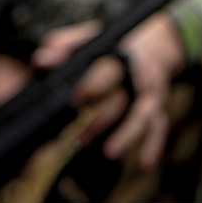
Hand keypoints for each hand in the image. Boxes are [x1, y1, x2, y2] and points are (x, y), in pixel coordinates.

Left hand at [30, 11, 185, 169]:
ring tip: (109, 153)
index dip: (92, 85)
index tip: (75, 101)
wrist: (151, 43)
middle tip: (82, 137)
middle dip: (103, 118)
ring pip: (142, 115)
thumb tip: (42, 61)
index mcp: (117, 53)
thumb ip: (62, 45)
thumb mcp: (85, 38)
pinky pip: (159, 128)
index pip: (105, 70)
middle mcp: (136, 73)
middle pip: (122, 98)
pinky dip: (154, 146)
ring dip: (127, 135)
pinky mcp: (158, 108)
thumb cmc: (110, 45)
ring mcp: (150, 91)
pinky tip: (145, 164)